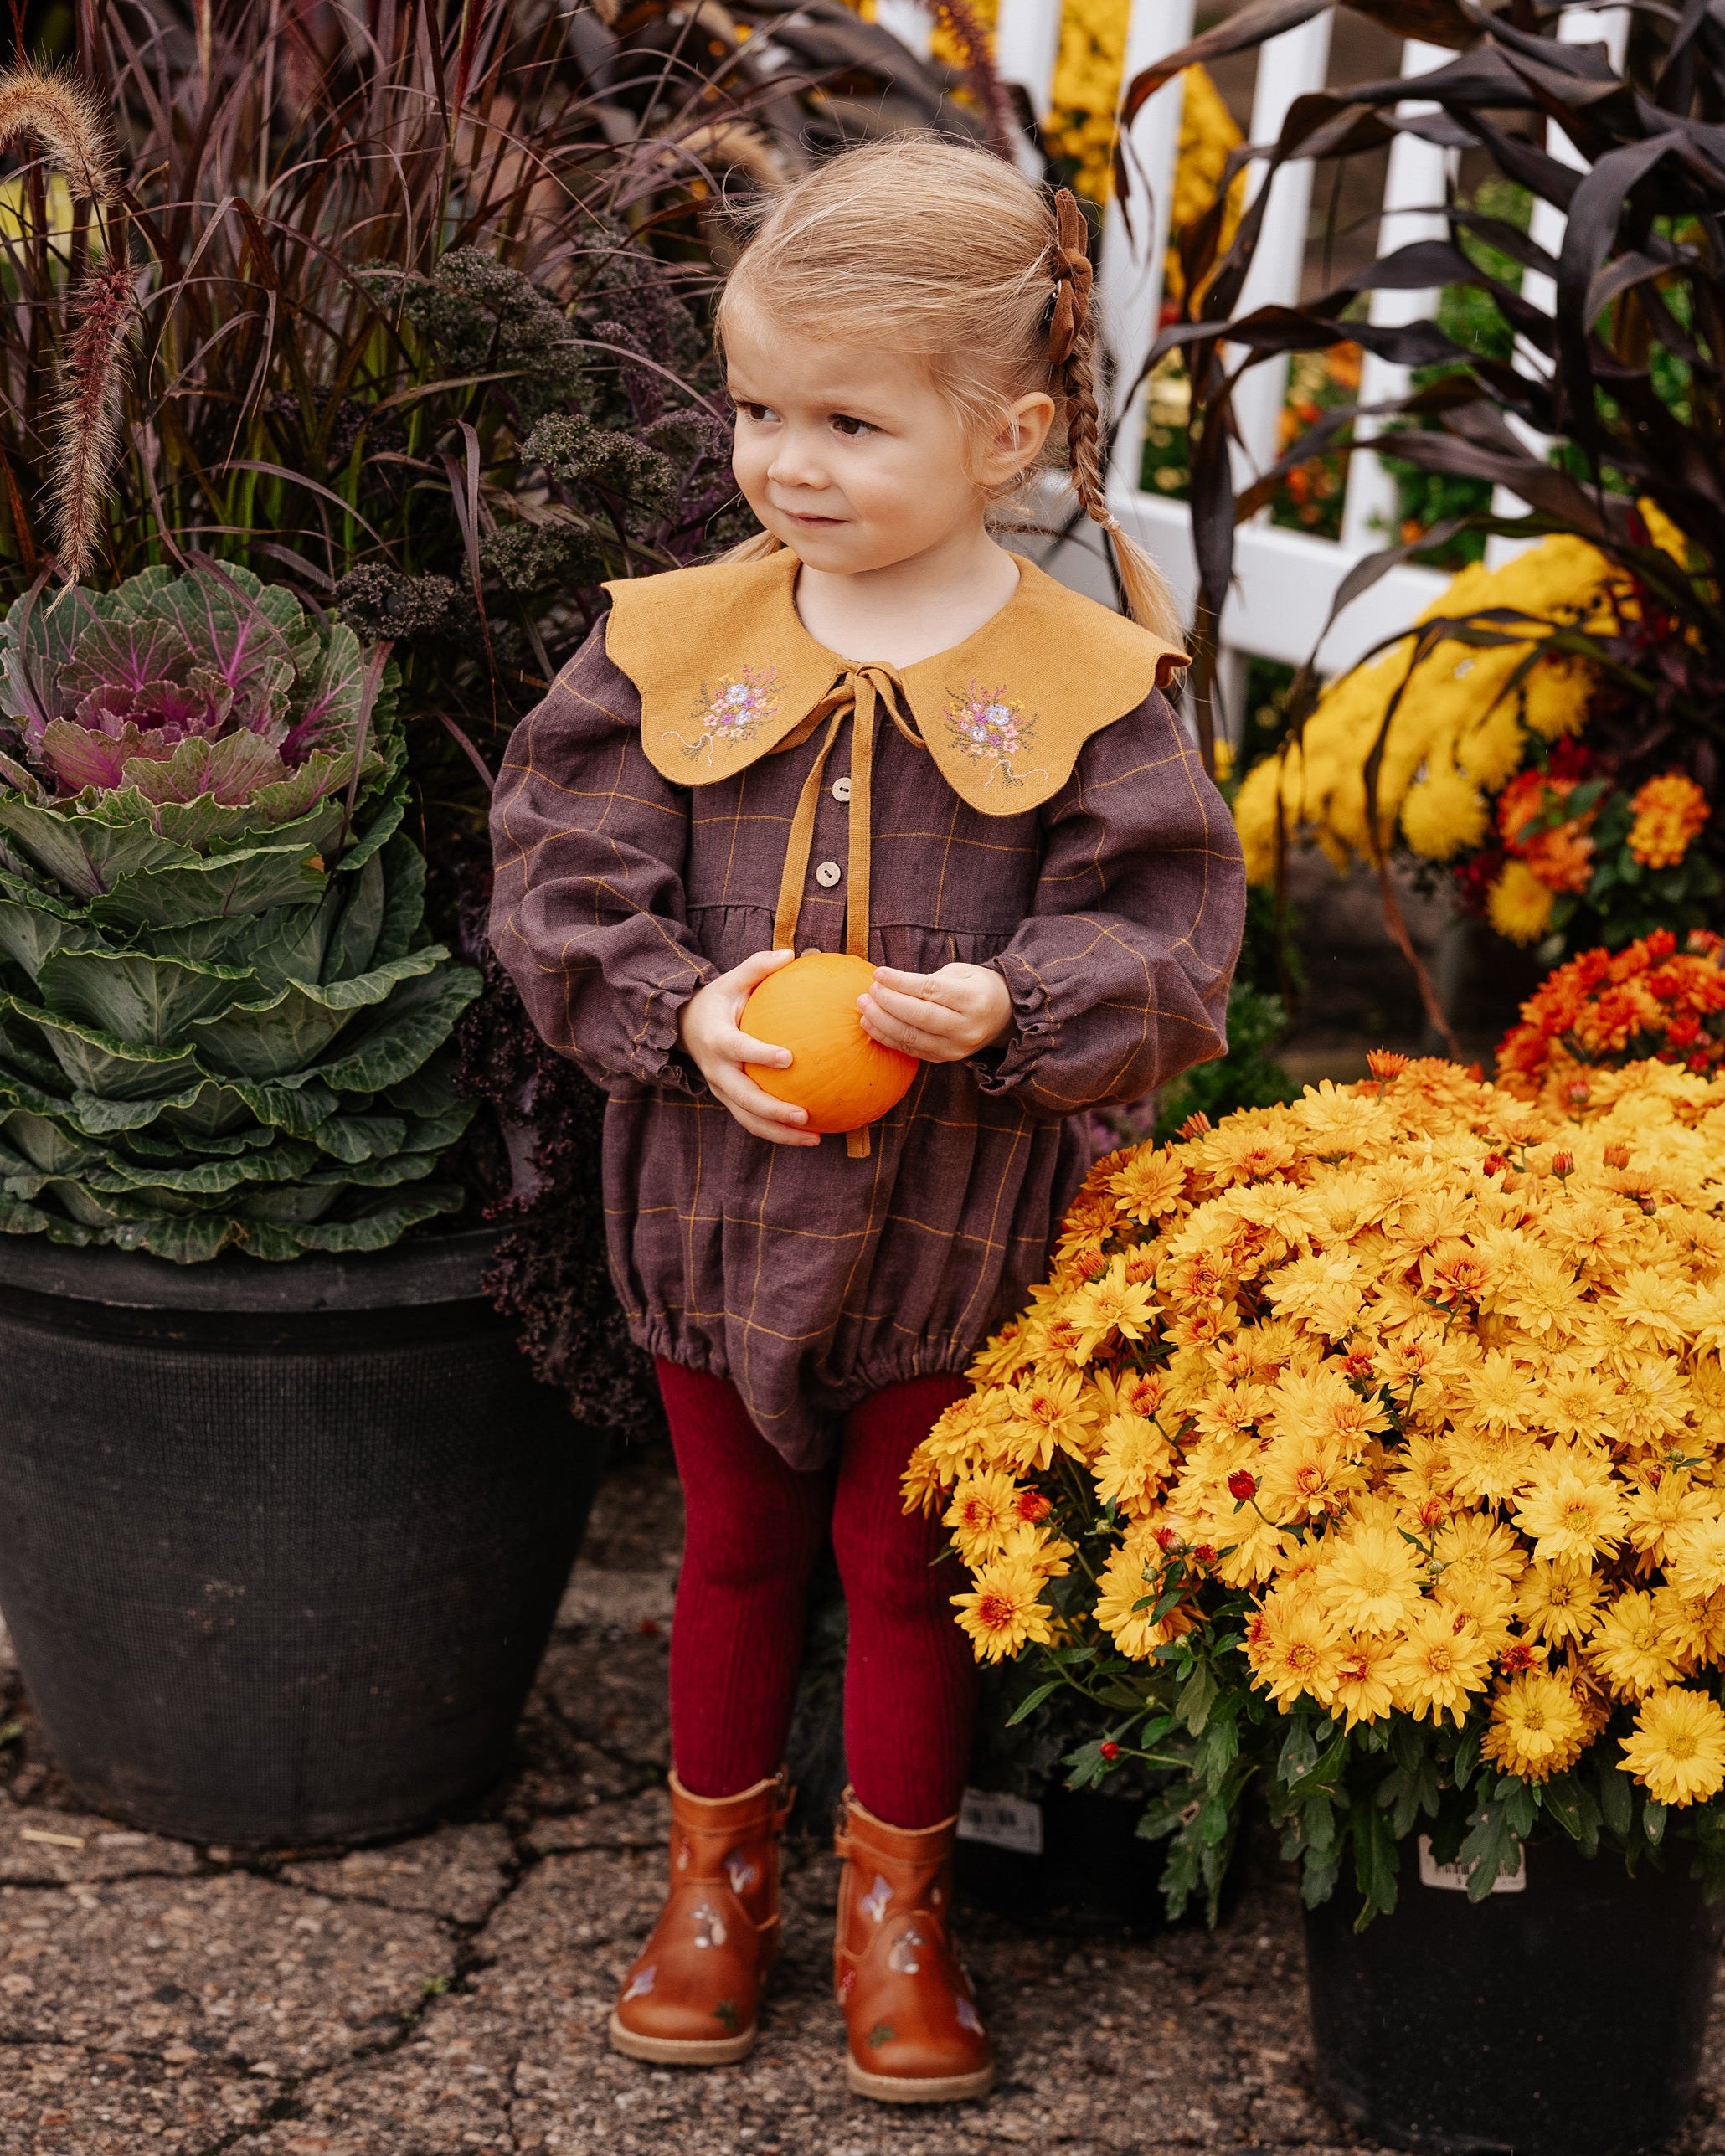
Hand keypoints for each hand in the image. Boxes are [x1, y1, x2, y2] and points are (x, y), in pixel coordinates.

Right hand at [677, 947, 821, 1146]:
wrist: (685, 1026)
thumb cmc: (718, 1000)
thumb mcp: (732, 979)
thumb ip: (758, 966)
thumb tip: (792, 953)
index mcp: (717, 1038)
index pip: (738, 1049)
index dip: (760, 1054)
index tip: (788, 1058)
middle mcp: (717, 1070)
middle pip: (743, 1097)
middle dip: (773, 1111)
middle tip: (805, 1115)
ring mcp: (721, 1089)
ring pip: (748, 1118)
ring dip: (779, 1132)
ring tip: (815, 1137)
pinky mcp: (728, 1100)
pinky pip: (752, 1121)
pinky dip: (777, 1132)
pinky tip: (810, 1135)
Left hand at [859, 962, 1011, 1062]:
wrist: (1003, 1016)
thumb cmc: (976, 987)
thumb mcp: (961, 973)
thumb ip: (929, 979)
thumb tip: (888, 984)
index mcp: (974, 999)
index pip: (931, 991)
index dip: (901, 982)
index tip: (879, 973)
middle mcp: (967, 1027)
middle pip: (920, 1016)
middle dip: (889, 1003)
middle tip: (868, 991)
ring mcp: (957, 1047)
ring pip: (913, 1037)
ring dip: (882, 1022)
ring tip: (863, 1006)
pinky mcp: (946, 1058)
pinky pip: (911, 1050)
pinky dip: (887, 1037)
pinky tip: (870, 1024)